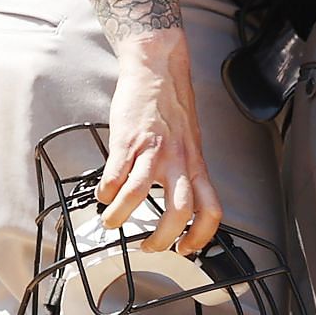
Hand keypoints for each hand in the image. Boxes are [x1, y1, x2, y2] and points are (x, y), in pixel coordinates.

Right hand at [95, 31, 222, 254]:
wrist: (157, 67)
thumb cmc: (171, 104)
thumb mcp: (189, 141)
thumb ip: (185, 169)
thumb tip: (176, 200)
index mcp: (195, 163)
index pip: (211, 209)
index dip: (202, 237)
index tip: (186, 249)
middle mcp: (178, 160)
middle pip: (179, 211)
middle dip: (162, 238)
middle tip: (148, 246)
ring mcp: (152, 151)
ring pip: (138, 196)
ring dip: (120, 217)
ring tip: (112, 221)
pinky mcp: (128, 140)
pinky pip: (114, 176)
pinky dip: (105, 193)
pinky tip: (103, 194)